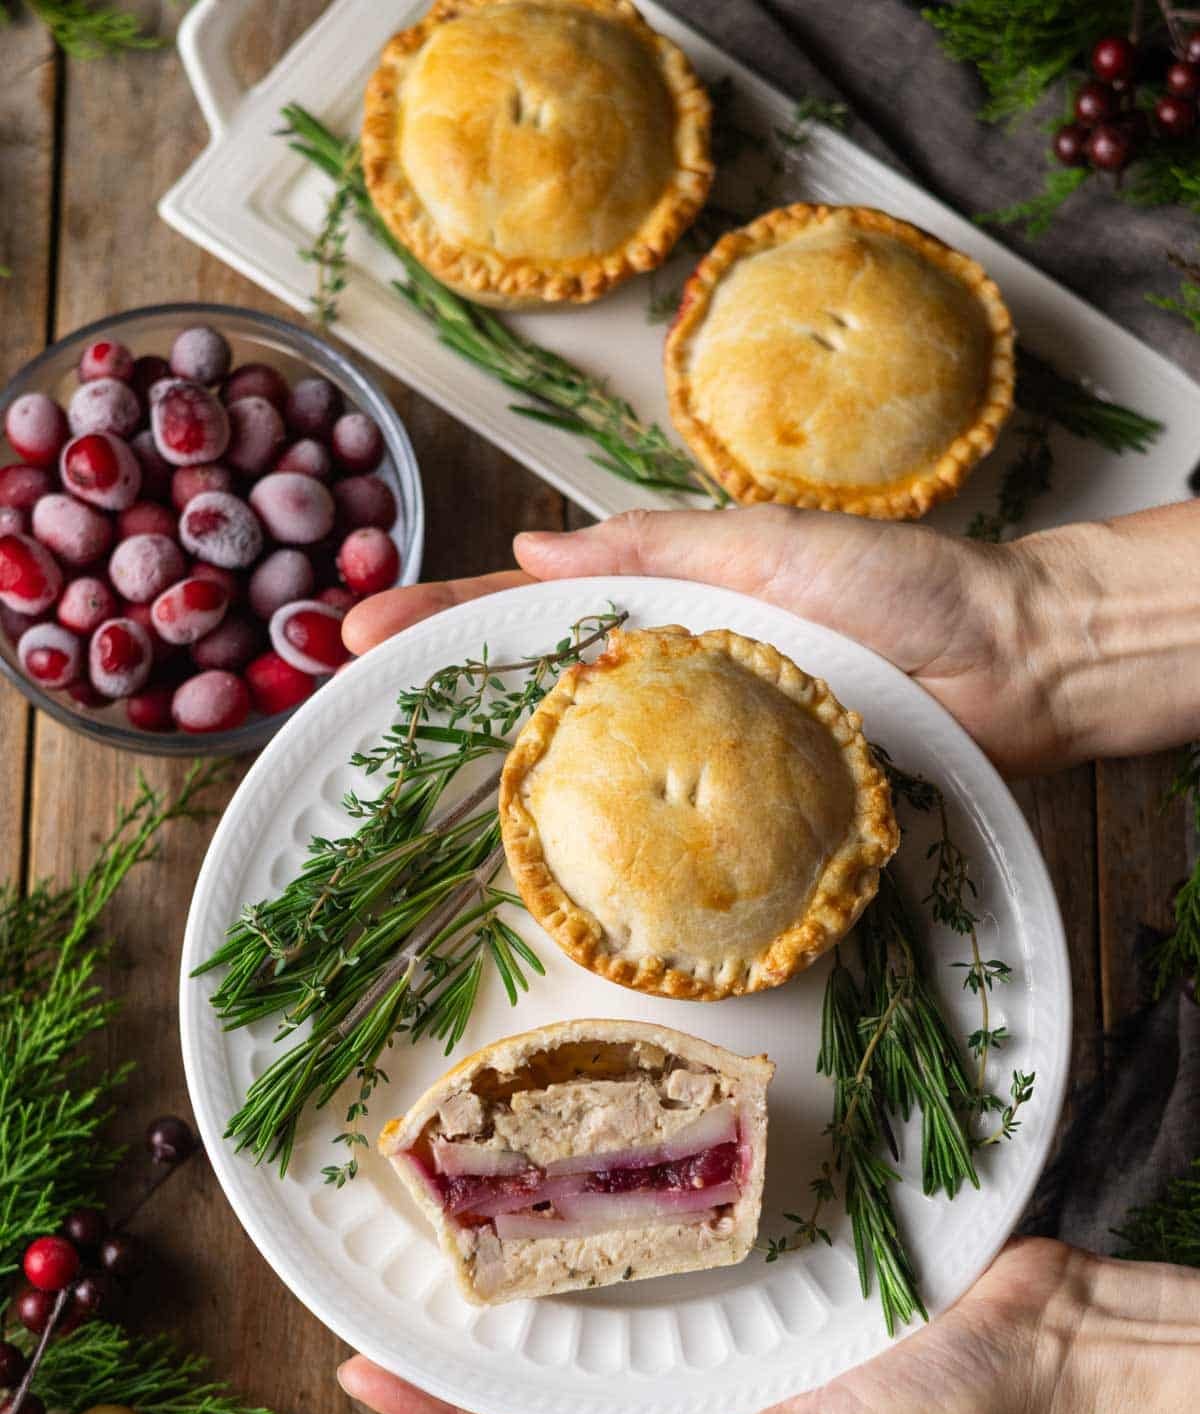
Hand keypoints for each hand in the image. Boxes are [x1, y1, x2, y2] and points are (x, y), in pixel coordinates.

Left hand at [339, 1238, 1199, 1413]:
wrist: (1033, 1335)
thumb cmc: (931, 1410)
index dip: (450, 1406)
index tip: (362, 1368)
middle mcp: (690, 1366)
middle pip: (552, 1345)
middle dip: (469, 1316)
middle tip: (383, 1261)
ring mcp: (721, 1303)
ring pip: (602, 1274)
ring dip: (531, 1243)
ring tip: (453, 1194)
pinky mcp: (762, 1239)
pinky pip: (672, 1218)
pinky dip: (621, 1192)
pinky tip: (581, 1150)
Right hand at [344, 504, 1066, 774]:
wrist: (1005, 666)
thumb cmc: (900, 586)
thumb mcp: (767, 542)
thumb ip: (655, 543)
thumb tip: (534, 541)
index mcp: (668, 601)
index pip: (532, 602)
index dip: (445, 614)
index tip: (359, 626)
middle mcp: (669, 676)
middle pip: (535, 684)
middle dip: (438, 690)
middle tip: (346, 699)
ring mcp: (696, 745)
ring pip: (580, 760)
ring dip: (492, 770)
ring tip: (399, 778)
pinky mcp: (735, 809)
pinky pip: (651, 823)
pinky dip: (590, 838)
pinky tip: (528, 858)